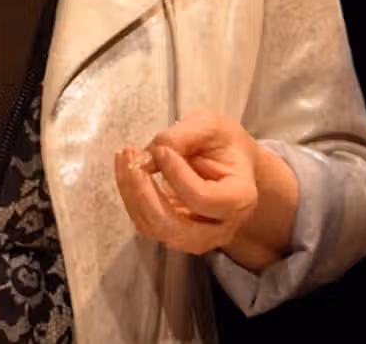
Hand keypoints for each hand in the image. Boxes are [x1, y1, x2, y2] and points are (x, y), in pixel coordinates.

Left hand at [114, 110, 260, 255]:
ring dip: (132, 194)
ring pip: (154, 228)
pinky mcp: (175, 235)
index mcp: (240, 199)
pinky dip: (131, 198)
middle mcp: (220, 228)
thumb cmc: (226, 145)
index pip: (202, 198)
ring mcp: (197, 238)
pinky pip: (146, 224)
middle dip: (144, 194)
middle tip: (132, 159)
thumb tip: (148, 156)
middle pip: (173, 227)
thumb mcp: (212, 126)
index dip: (176, 174)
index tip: (162, 149)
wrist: (233, 167)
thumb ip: (182, 135)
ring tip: (126, 158)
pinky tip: (129, 169)